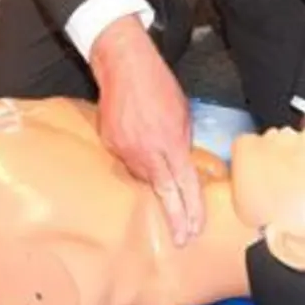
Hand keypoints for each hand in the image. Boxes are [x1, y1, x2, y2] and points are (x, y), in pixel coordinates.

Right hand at [91, 17, 203, 246]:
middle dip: (175, 216)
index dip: (191, 210)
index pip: (184, 186)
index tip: (194, 229)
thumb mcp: (182, 114)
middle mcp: (147, 152)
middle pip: (163, 191)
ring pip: (143, 175)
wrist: (123, 66)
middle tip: (181, 238)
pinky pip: (127, 161)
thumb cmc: (158, 85)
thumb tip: (181, 163)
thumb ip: (182, 143)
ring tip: (159, 173)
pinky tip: (139, 148)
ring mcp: (125, 149)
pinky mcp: (109, 144)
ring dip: (153, 178)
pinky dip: (136, 159)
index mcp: (171, 143)